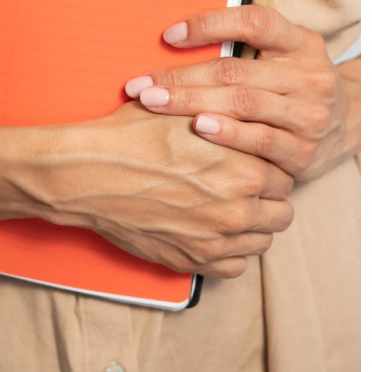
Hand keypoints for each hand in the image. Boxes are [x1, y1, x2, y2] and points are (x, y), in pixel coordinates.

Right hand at [7, 102, 294, 278]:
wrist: (87, 174)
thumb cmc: (131, 136)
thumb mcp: (184, 109)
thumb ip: (225, 114)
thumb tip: (247, 105)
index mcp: (244, 168)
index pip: (283, 173)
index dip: (266, 165)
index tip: (250, 162)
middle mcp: (238, 208)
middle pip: (281, 209)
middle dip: (266, 198)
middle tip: (242, 186)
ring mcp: (217, 240)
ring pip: (263, 240)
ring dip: (251, 226)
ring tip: (228, 209)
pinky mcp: (194, 261)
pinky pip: (236, 266)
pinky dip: (230, 252)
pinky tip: (213, 233)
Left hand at [123, 5, 359, 181]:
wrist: (351, 127)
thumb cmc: (295, 84)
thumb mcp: (286, 54)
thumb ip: (247, 43)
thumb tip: (176, 32)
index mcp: (300, 43)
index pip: (255, 22)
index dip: (210, 24)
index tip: (168, 36)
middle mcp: (309, 76)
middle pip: (236, 70)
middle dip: (181, 76)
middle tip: (139, 84)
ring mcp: (309, 115)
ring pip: (243, 104)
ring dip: (192, 103)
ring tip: (154, 103)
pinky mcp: (304, 152)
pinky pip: (260, 141)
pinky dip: (227, 134)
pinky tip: (197, 128)